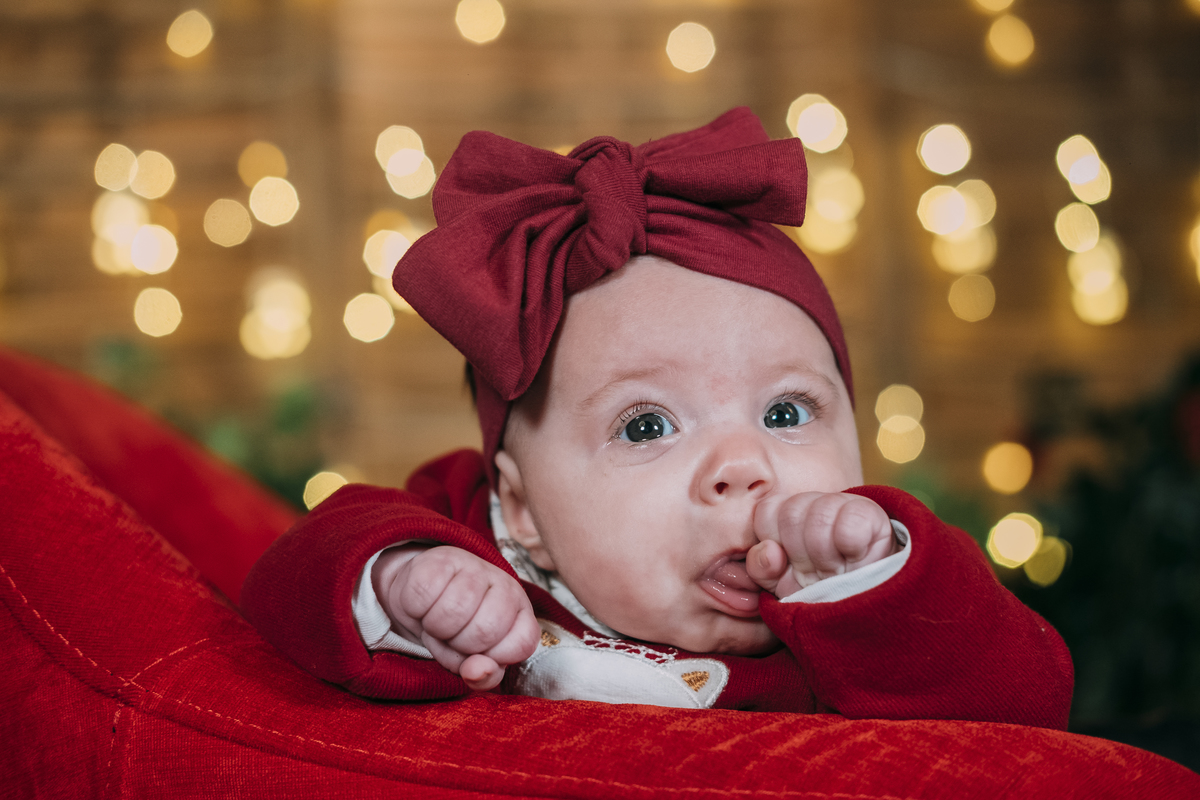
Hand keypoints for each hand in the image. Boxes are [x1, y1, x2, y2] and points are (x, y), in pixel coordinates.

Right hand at [372, 545, 539, 690]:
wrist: (425, 593)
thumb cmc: (455, 630)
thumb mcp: (473, 659)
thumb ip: (483, 675)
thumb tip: (479, 672)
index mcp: (520, 612)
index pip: (522, 643)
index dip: (494, 658)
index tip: (477, 652)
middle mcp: (504, 584)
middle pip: (485, 630)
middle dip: (460, 644)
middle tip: (453, 635)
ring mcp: (475, 567)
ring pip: (453, 611)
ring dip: (436, 627)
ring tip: (438, 621)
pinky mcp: (441, 559)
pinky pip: (424, 593)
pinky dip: (416, 608)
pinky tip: (424, 604)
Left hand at [747, 492, 896, 597]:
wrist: (866, 606)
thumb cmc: (819, 592)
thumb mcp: (782, 586)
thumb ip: (761, 569)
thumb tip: (769, 550)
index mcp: (787, 514)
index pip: (766, 511)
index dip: (774, 543)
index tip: (789, 565)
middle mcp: (813, 502)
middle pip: (790, 514)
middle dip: (800, 554)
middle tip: (815, 573)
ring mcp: (843, 504)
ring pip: (819, 517)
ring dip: (825, 557)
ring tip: (835, 572)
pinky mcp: (872, 513)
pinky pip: (851, 523)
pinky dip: (850, 548)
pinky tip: (856, 559)